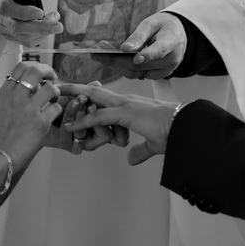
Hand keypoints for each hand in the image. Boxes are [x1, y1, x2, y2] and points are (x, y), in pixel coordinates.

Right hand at [0, 0, 63, 45]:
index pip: (6, 8)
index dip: (23, 12)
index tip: (41, 12)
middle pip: (16, 27)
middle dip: (40, 28)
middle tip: (58, 26)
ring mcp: (0, 27)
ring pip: (21, 37)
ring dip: (42, 33)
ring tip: (55, 22)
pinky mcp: (6, 35)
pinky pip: (22, 41)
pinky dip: (38, 37)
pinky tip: (47, 28)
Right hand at [0, 62, 63, 169]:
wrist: (2, 154)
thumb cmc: (5, 132)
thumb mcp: (5, 107)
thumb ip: (17, 93)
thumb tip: (35, 82)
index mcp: (6, 92)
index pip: (22, 66)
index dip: (36, 66)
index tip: (43, 74)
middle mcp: (16, 97)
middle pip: (36, 70)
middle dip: (48, 71)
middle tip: (53, 78)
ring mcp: (28, 109)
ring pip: (50, 88)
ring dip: (56, 93)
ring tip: (53, 100)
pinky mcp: (40, 122)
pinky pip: (57, 107)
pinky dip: (58, 110)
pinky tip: (53, 116)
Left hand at [59, 83, 176, 164]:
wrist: (188, 129)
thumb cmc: (175, 133)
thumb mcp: (152, 143)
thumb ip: (140, 150)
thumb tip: (130, 158)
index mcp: (131, 106)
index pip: (104, 98)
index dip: (88, 97)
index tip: (74, 97)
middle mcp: (126, 101)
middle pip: (94, 92)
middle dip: (76, 90)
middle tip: (58, 87)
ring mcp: (126, 105)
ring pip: (93, 100)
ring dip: (75, 102)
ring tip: (56, 100)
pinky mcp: (127, 114)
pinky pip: (100, 117)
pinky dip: (84, 121)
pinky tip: (70, 127)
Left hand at [90, 13, 186, 79]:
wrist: (178, 36)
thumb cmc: (163, 26)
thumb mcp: (152, 23)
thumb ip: (139, 36)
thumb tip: (124, 49)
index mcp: (172, 42)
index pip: (160, 51)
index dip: (148, 55)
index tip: (136, 58)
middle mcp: (170, 60)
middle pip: (141, 65)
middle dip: (117, 59)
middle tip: (99, 50)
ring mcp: (164, 71)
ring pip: (136, 72)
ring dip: (116, 64)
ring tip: (100, 52)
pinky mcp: (156, 76)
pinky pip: (137, 74)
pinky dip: (122, 67)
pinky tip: (110, 58)